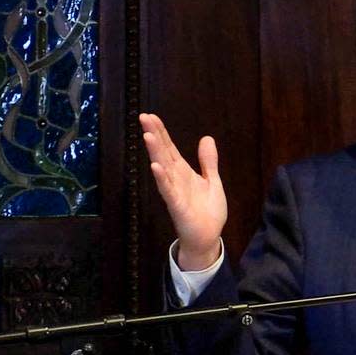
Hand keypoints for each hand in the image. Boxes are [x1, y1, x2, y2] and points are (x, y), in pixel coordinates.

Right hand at [139, 113, 226, 269]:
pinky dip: (162, 179)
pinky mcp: (177, 206)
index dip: (161, 132)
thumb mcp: (212, 181)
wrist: (208, 237)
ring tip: (147, 135)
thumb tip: (207, 138)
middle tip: (143, 117)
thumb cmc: (207, 211)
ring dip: (155, 152)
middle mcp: (175, 179)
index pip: (169, 148)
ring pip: (163, 169)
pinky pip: (168, 191)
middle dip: (154, 135)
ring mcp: (174, 192)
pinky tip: (155, 167)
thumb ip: (208, 162)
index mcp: (183, 172)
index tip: (151, 116)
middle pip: (163, 153)